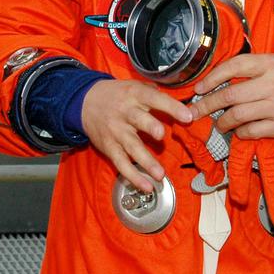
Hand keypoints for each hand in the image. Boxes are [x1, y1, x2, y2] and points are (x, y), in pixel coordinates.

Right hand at [80, 78, 192, 192]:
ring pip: (131, 146)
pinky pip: (121, 163)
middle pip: (138, 120)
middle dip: (150, 127)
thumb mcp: (134, 86)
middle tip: (161, 136)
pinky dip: (133, 176)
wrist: (86, 102)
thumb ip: (156, 94)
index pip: (154, 99)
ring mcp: (117, 131)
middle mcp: (125, 112)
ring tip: (159, 174)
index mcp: (135, 94)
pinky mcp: (109, 147)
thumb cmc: (117, 95)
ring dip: (146, 161)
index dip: (171, 107)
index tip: (188, 116)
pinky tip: (146, 186)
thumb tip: (183, 104)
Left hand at [189, 54, 273, 139]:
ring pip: (238, 115)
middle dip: (208, 104)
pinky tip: (239, 130)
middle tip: (195, 111)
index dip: (212, 78)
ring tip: (219, 123)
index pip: (234, 66)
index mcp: (270, 63)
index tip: (198, 89)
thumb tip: (208, 83)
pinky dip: (240, 132)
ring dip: (222, 121)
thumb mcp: (270, 65)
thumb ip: (245, 70)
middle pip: (231, 95)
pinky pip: (251, 131)